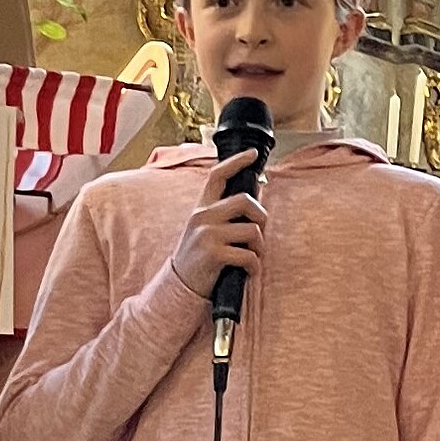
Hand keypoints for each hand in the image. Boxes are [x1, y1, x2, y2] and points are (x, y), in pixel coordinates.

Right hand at [169, 151, 268, 303]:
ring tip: (253, 256)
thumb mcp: (203, 230)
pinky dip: (254, 265)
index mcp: (201, 208)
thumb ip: (223, 215)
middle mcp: (202, 217)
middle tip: (260, 230)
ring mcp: (207, 235)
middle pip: (244, 201)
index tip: (252, 154)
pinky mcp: (213, 254)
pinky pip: (248, 255)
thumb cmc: (198, 257)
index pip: (217, 176)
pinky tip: (249, 271)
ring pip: (251, 230)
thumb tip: (254, 202)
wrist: (179, 285)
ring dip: (259, 246)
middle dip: (260, 215)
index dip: (236, 161)